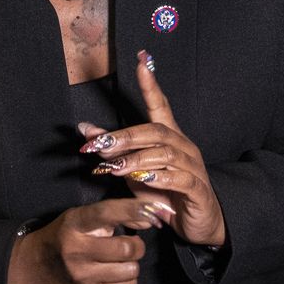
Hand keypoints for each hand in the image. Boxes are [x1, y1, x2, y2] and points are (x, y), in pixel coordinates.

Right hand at [6, 197, 166, 283]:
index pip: (107, 213)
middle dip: (136, 245)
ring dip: (131, 264)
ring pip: (131, 269)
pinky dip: (127, 280)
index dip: (133, 209)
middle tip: (130, 244)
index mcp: (73, 225)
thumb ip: (110, 216)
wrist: (29, 270)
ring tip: (119, 260)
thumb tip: (149, 217)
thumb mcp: (77, 219)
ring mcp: (82, 276)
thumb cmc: (60, 239)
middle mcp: (76, 251)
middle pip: (127, 247)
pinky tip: (114, 274)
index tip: (153, 209)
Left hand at [79, 50, 224, 246]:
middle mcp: (183, 147)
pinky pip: (181, 179)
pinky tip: (145, 180)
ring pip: (166, 154)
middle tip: (100, 145)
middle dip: (125, 136)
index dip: (151, 84)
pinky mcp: (198, 189)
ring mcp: (193, 167)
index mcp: (169, 138)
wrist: (197, 223)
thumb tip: (85, 130)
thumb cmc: (164, 193)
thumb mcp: (133, 170)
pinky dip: (161, 178)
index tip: (141, 61)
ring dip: (137, 159)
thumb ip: (113, 150)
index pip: (160, 105)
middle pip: (155, 131)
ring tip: (115, 168)